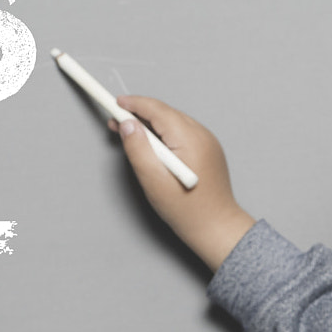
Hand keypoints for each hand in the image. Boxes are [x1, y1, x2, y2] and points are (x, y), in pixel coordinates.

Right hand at [109, 95, 255, 270]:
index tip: (115, 103)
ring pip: (173, 122)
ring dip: (151, 124)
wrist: (216, 227)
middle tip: (116, 123)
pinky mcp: (208, 150)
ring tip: (131, 135)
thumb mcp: (153, 181)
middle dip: (139, 114)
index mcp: (190, 139)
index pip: (157, 110)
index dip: (133, 104)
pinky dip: (165, 133)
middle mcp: (202, 135)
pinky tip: (153, 146)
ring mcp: (208, 141)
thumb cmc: (187, 210)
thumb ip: (138, 149)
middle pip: (165, 113)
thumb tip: (127, 125)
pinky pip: (182, 132)